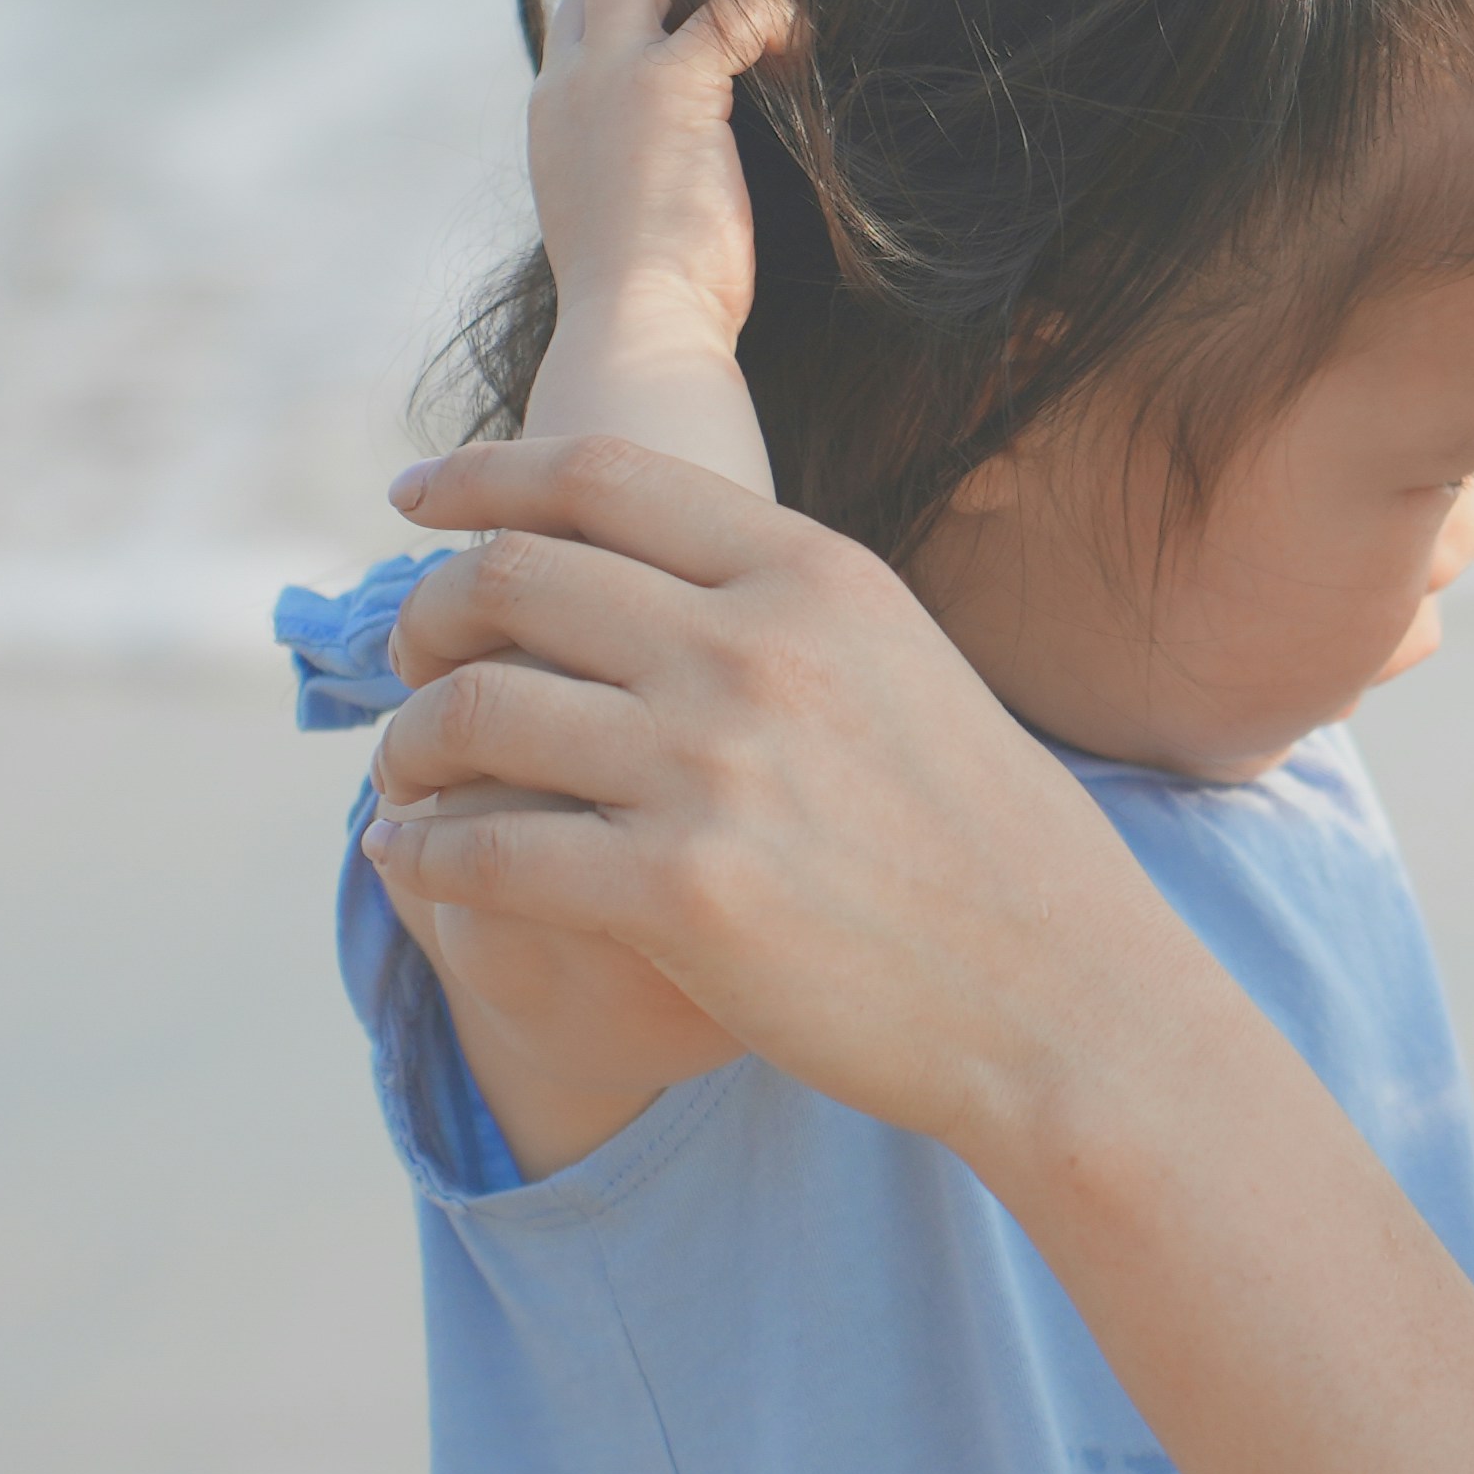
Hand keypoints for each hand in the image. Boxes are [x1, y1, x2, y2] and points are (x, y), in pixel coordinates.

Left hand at [357, 436, 1206, 1176]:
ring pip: (476, 708)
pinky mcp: (677, 891)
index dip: (481, 476)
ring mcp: (712, 769)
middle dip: (428, 611)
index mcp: (814, 577)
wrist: (1065, 999)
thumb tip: (653, 588)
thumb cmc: (993, 850)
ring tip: (407, 771)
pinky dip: (424, 848)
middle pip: (513, 577)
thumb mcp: (907, 669)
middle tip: (408, 655)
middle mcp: (754, 649)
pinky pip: (487, 846)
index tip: (413, 497)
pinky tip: (411, 857)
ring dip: (410, 738)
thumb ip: (786, 615)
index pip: (599, 475)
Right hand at [530, 0, 800, 366]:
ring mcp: (614, 77)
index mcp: (555, 112)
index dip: (639, 7)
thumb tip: (675, 158)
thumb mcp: (612, 214)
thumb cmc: (642, 297)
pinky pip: (730, 11)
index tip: (697, 37)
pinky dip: (772, 14)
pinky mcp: (672, 87)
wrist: (635, 325)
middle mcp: (571, 83)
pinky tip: (798, 50)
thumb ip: (626, 164)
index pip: (578, 18)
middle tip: (730, 7)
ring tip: (762, 19)